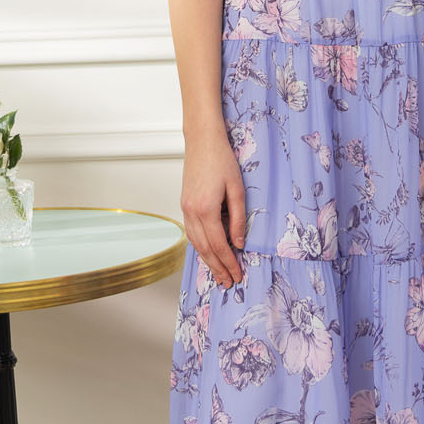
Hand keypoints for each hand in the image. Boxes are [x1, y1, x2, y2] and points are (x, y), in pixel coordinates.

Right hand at [180, 130, 246, 286]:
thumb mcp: (237, 189)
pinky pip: (191, 233)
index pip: (219, 245)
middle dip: (217, 268)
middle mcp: (191, 212)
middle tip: (229, 283)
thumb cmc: (222, 160)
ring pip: (195, 243)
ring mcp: (185, 209)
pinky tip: (207, 253)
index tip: (238, 275)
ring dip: (207, 261)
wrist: (202, 141)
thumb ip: (238, 218)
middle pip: (205, 249)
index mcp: (206, 209)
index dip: (229, 263)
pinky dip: (200, 247)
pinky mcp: (184, 204)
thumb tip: (239, 243)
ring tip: (218, 274)